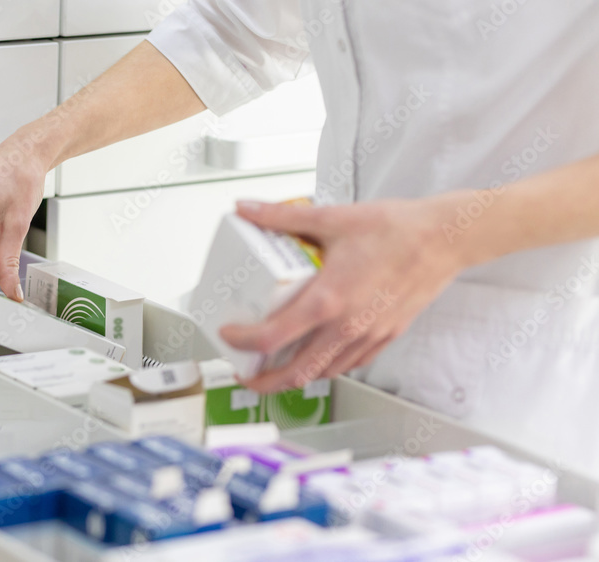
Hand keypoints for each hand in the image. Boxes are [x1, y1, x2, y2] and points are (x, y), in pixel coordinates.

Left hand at [220, 196, 466, 392]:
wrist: (447, 238)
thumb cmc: (397, 229)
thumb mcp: (331, 217)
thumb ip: (282, 217)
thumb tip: (248, 209)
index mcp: (328, 299)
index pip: (271, 337)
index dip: (241, 343)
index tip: (229, 336)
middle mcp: (346, 326)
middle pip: (294, 373)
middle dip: (263, 381)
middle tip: (244, 373)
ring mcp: (368, 336)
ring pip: (323, 374)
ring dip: (294, 377)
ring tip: (275, 367)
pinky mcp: (385, 337)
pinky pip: (349, 365)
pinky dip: (326, 367)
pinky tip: (317, 355)